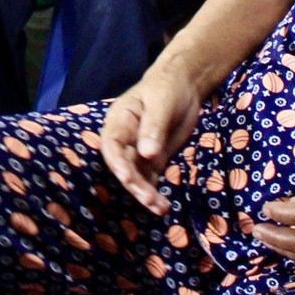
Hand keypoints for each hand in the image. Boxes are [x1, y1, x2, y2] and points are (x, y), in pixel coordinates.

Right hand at [99, 62, 205, 215]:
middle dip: (135, 184)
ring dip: (145, 193)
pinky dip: (155, 192)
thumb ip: (153, 127)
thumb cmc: (167, 88)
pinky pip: (150, 179)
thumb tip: (147, 154)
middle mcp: (124, 139)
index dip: (117, 163)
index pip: (111, 145)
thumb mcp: (161, 103)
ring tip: (160, 208)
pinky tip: (163, 206)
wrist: (183, 85)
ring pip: (136, 176)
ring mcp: (138, 151)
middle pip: (123, 166)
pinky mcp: (152, 159)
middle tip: (150, 200)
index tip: (128, 178)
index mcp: (119, 121)